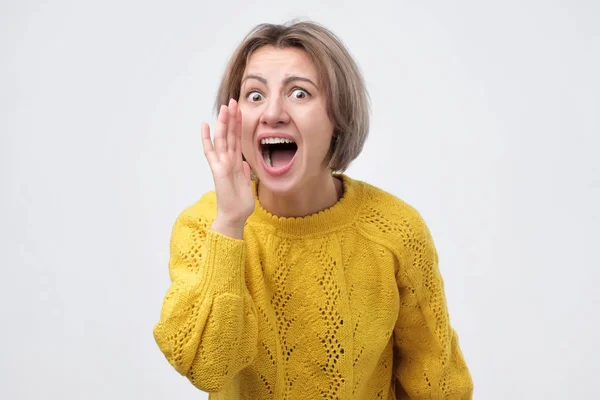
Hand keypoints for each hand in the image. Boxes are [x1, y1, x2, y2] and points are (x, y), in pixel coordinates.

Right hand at [201, 99, 253, 238]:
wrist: (234, 216)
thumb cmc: (240, 204)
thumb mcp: (247, 184)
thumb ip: (244, 172)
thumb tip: (244, 162)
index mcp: (235, 163)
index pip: (235, 140)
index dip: (237, 125)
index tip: (239, 111)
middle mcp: (227, 161)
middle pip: (229, 135)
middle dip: (231, 118)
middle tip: (232, 101)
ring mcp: (221, 164)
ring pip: (222, 139)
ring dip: (223, 122)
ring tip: (225, 107)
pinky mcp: (218, 169)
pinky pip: (211, 151)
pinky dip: (207, 138)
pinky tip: (205, 125)